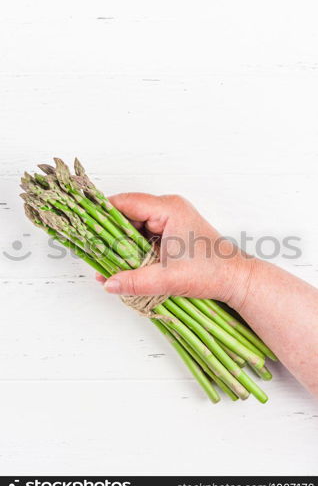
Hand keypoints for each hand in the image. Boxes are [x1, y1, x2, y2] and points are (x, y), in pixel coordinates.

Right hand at [96, 193, 252, 309]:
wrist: (236, 279)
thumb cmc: (211, 273)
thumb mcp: (170, 279)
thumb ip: (136, 281)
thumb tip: (108, 283)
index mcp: (169, 209)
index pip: (125, 202)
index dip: (102, 213)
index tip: (84, 227)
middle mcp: (168, 209)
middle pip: (127, 214)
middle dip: (110, 234)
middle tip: (93, 251)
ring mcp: (170, 219)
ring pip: (134, 226)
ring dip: (121, 244)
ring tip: (106, 262)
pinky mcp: (171, 232)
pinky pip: (143, 235)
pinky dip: (133, 249)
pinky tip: (124, 265)